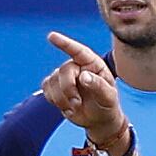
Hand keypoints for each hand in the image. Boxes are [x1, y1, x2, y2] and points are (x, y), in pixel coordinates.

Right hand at [40, 32, 127, 151]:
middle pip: (64, 71)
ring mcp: (65, 76)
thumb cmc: (107, 105)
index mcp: (93, 64)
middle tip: (77, 103)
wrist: (98, 119)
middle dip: (68, 89)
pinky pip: (46, 89)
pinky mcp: (55, 87)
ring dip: (61, 98)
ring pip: (52, 81)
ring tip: (75, 107)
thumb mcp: (109, 97)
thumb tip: (83, 76)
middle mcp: (77, 66)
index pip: (78, 51)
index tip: (51, 36)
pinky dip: (54, 100)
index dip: (64, 43)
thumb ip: (99, 86)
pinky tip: (66, 106)